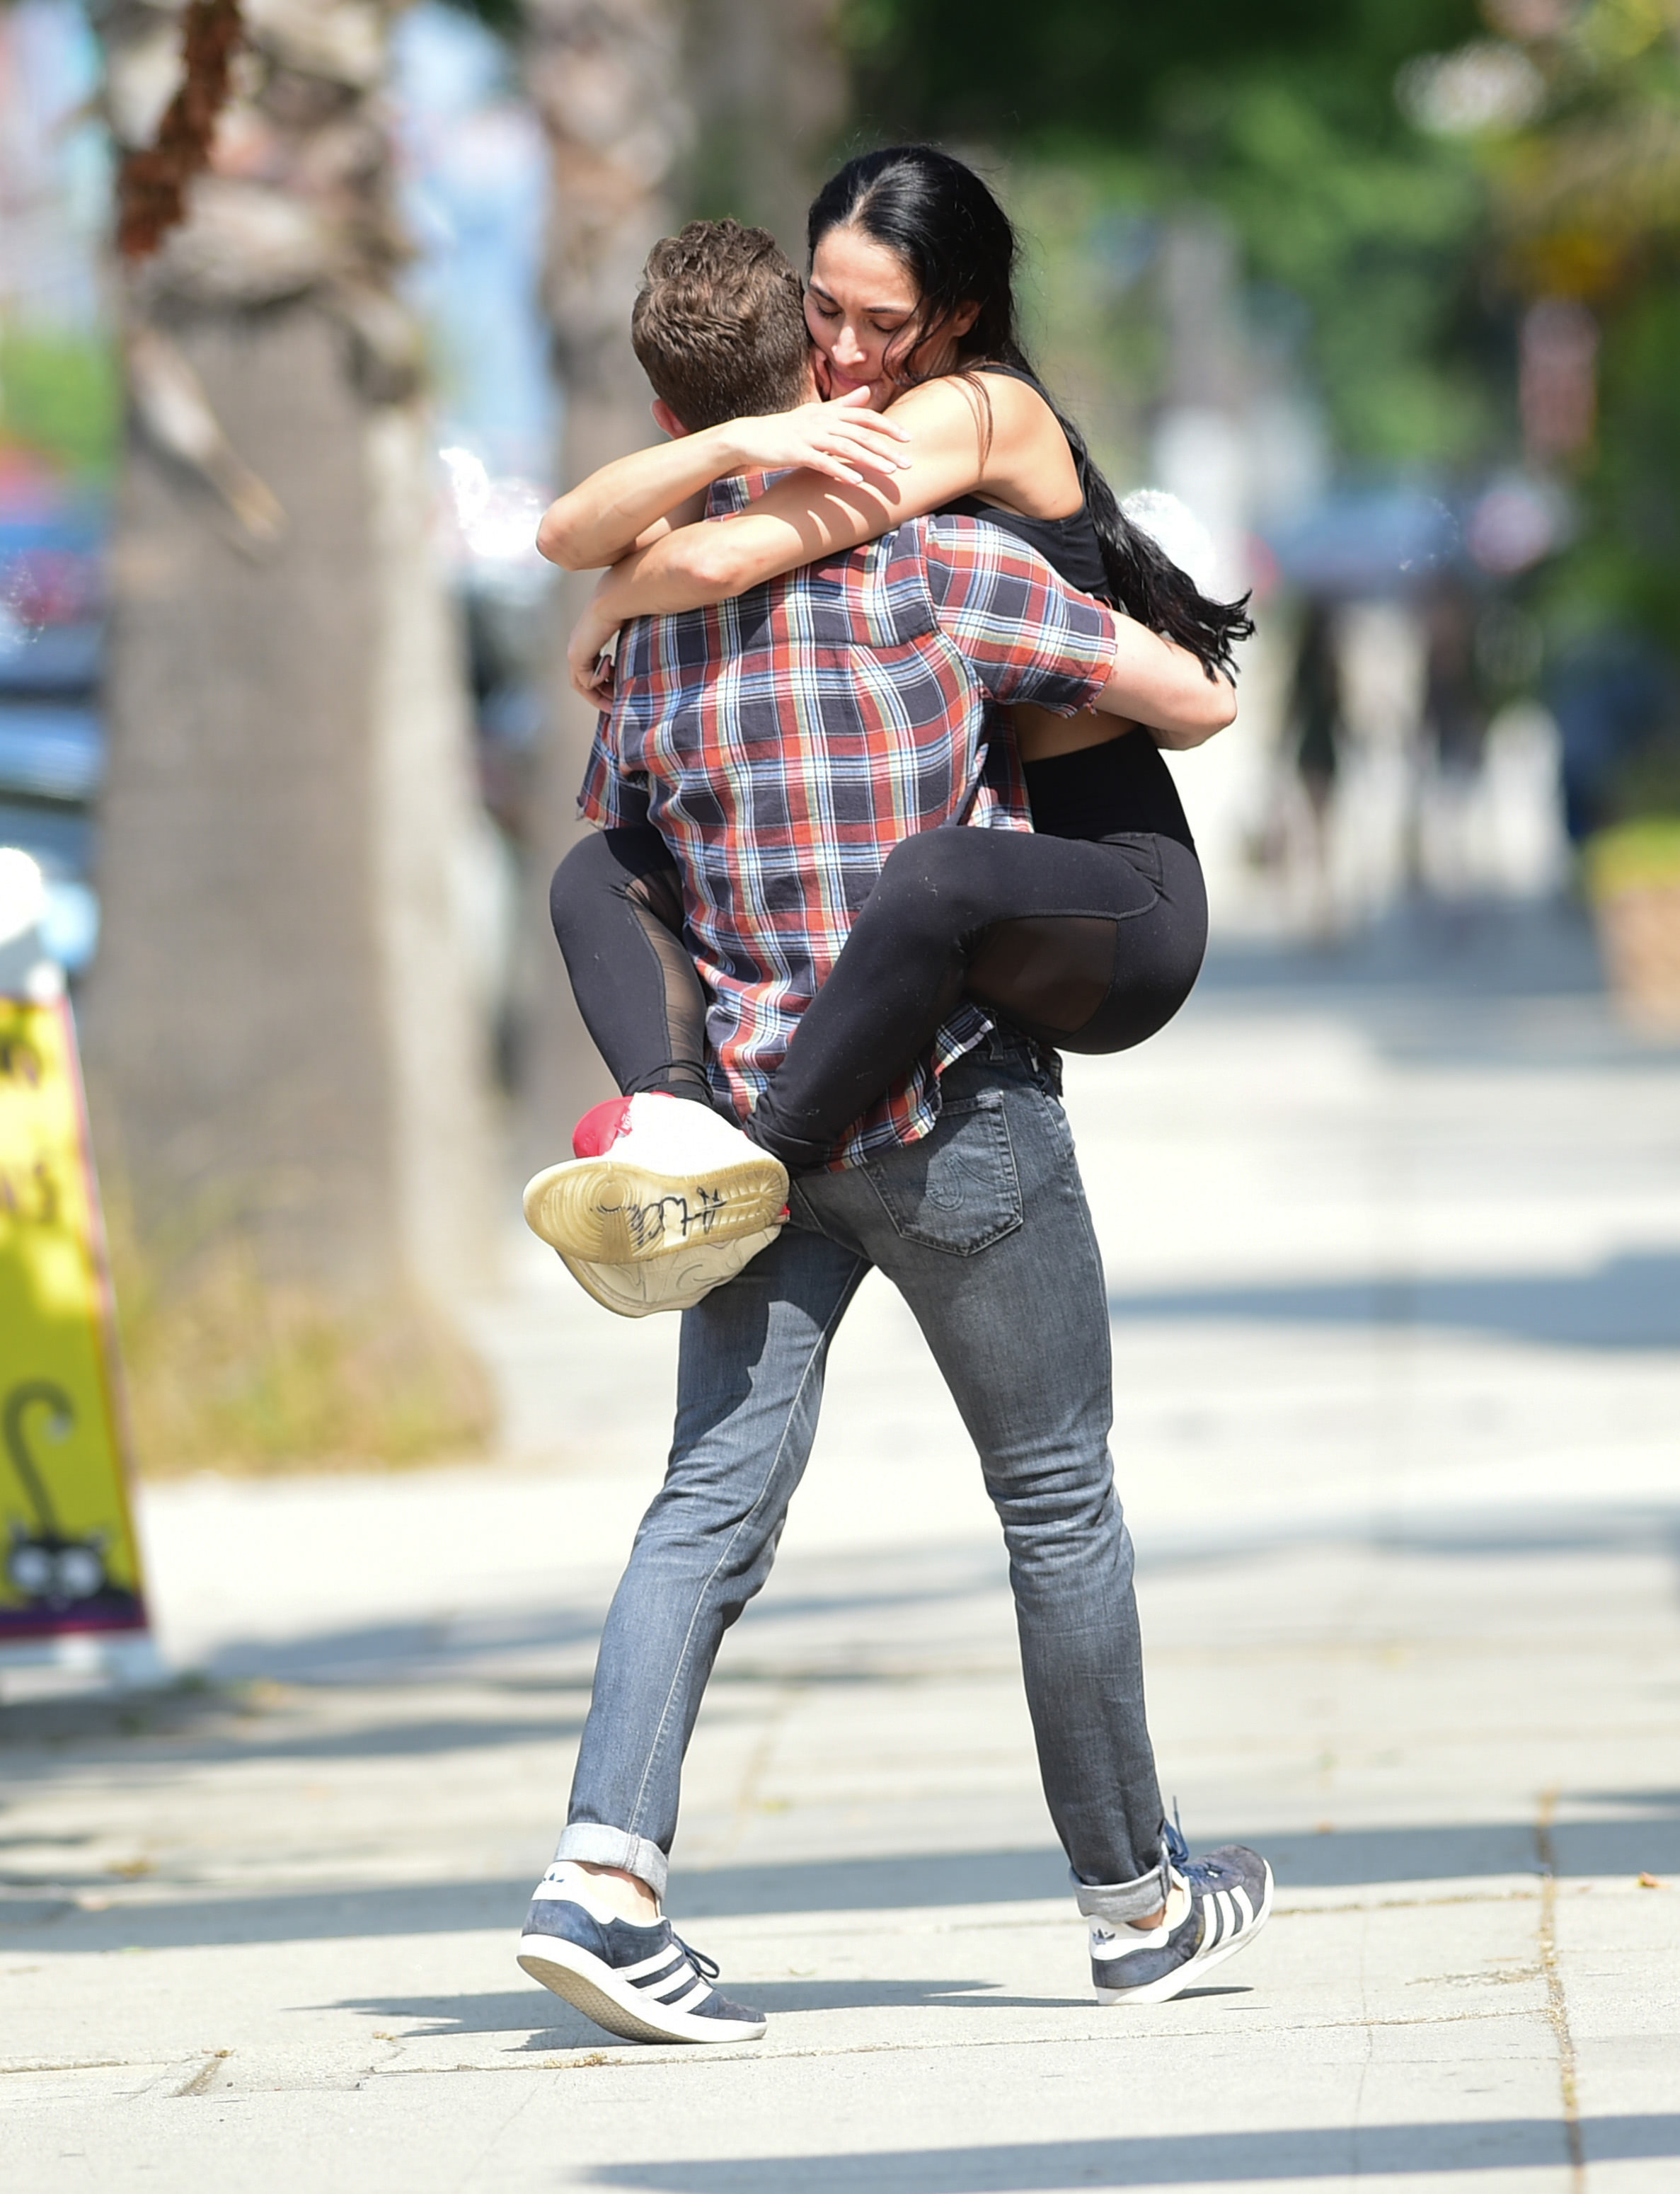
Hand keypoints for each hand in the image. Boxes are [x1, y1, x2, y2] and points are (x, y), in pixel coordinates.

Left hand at [568, 590, 620, 704]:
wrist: (614, 598)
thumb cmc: (624, 608)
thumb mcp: (626, 632)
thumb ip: (624, 648)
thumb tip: (638, 661)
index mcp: (586, 639)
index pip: (589, 669)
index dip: (603, 684)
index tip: (619, 692)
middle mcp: (577, 646)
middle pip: (582, 681)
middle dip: (600, 696)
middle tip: (616, 706)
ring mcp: (575, 652)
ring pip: (581, 684)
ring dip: (598, 695)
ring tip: (615, 701)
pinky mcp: (577, 656)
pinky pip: (586, 680)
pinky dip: (600, 679)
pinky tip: (611, 663)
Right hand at [723, 386, 910, 486]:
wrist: (750, 437)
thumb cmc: (786, 428)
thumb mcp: (817, 413)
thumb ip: (844, 404)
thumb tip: (868, 391)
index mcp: (829, 412)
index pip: (866, 416)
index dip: (888, 426)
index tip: (909, 439)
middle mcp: (822, 420)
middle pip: (861, 432)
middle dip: (887, 447)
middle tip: (908, 463)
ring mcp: (809, 436)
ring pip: (846, 446)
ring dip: (871, 459)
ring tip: (890, 472)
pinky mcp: (796, 452)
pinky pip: (822, 462)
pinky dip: (841, 471)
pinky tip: (857, 482)